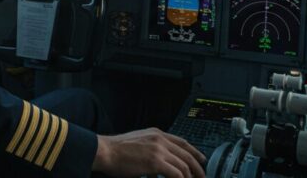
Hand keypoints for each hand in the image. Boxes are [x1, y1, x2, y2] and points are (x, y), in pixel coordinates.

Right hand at [91, 127, 205, 177]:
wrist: (105, 151)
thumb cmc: (116, 150)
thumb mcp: (138, 143)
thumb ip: (151, 149)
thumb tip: (160, 166)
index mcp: (156, 133)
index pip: (182, 142)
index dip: (194, 152)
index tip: (201, 160)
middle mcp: (160, 139)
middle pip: (186, 153)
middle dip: (197, 167)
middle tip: (202, 176)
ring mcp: (159, 150)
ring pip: (183, 165)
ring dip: (190, 176)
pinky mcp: (155, 162)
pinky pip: (176, 173)